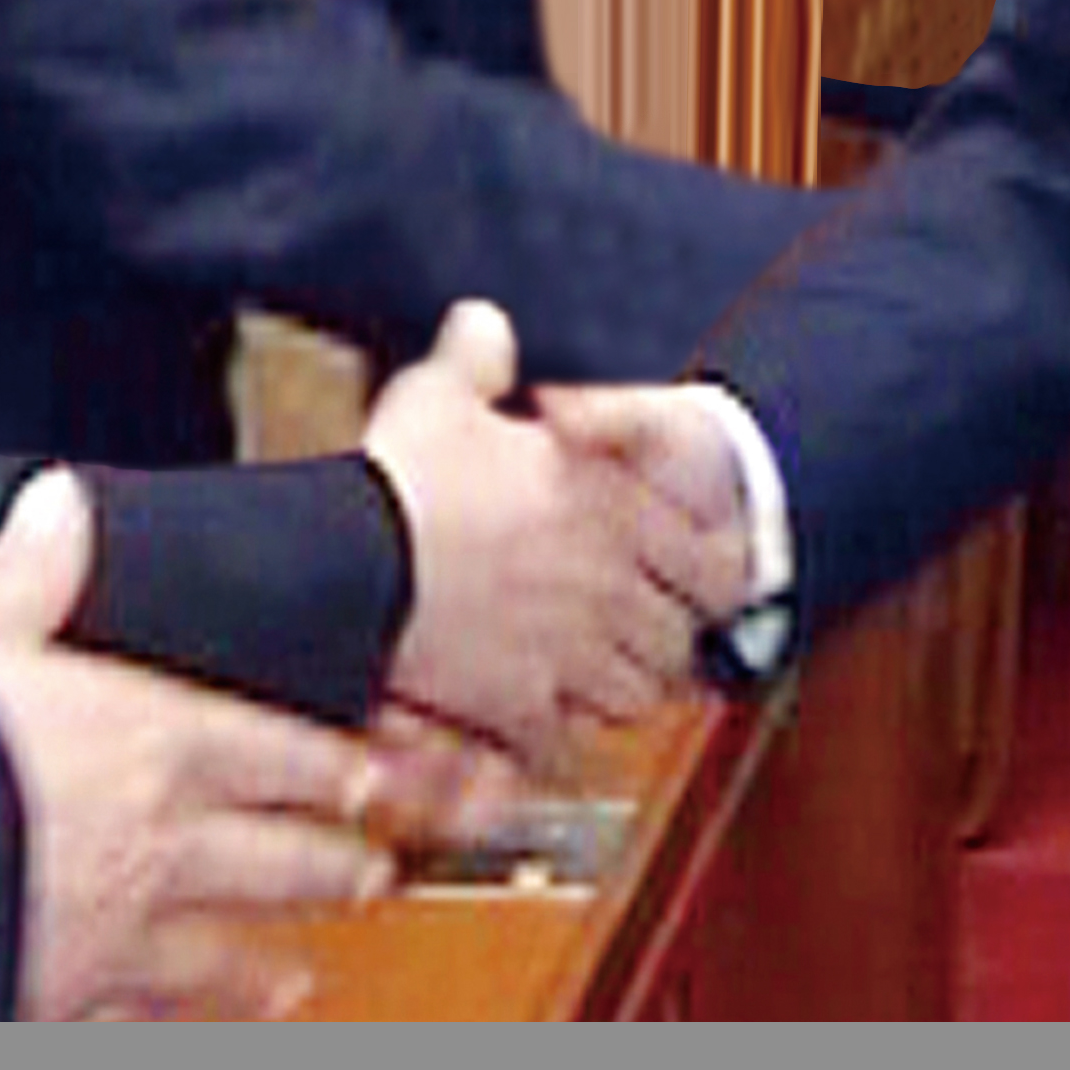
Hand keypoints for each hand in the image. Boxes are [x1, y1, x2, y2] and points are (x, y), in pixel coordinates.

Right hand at [0, 470, 393, 1020]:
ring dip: (263, 968)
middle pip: (270, 860)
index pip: (269, 751)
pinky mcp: (66, 1002)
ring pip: (218, 955)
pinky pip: (142, 1018)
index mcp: (146, 742)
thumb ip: (28, 572)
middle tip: (372, 875)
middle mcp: (152, 845)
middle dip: (327, 868)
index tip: (374, 777)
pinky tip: (184, 1031)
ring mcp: (116, 937)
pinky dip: (173, 1025)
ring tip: (297, 981)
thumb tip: (59, 502)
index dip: (327, 765)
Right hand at [360, 302, 719, 766]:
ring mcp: (569, 651)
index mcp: (610, 508)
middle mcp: (606, 584)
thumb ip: (477, 358)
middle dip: (663, 640)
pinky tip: (538, 725)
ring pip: (636, 697)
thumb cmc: (402, 478)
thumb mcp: (442, 393)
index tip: (701, 585)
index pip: (719, 566)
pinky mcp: (519, 705)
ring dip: (620, 690)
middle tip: (641, 635)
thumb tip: (485, 326)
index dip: (717, 581)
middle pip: (679, 640)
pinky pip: (565, 743)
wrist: (350, 562)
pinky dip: (558, 740)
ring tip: (595, 679)